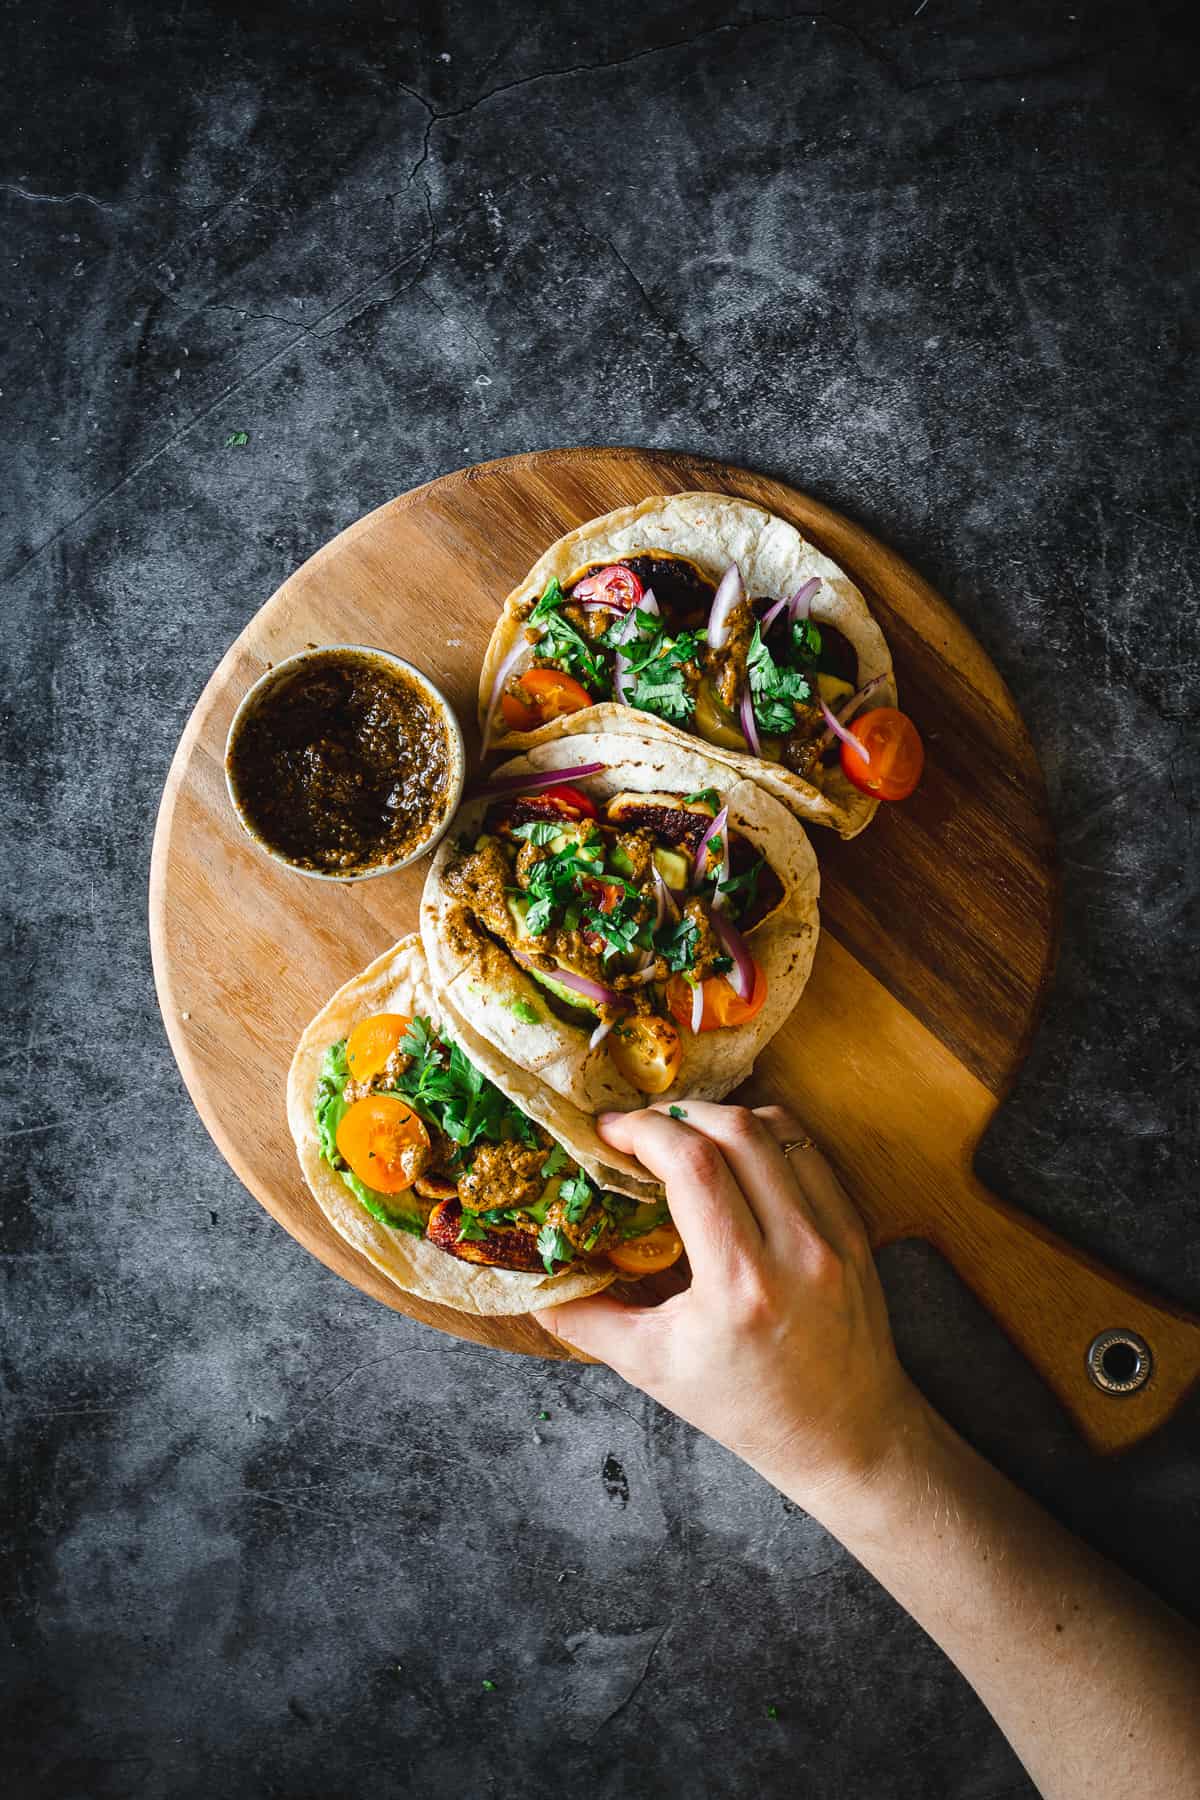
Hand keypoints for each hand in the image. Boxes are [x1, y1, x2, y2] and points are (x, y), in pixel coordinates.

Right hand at [535, 1103, 925, 1515]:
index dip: (645, 1131)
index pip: (693, 1165)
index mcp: (738, 1284)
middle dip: (678, 1113)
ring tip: (686, 1134)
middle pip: (736, 1132)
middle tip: (642, 1128)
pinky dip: (766, 1136)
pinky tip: (735, 1154)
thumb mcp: (651, 1368)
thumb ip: (584, 1318)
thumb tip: (529, 1277)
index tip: (610, 1131)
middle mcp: (795, 1249)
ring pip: (779, 1130)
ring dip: (723, 1117)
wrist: (842, 1434)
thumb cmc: (742, 1405)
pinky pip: (809, 1151)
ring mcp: (833, 1236)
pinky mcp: (854, 1230)